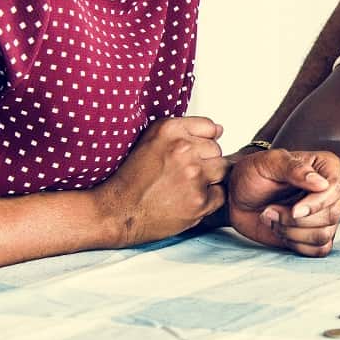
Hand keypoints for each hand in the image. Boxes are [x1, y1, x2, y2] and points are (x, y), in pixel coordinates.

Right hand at [93, 116, 227, 246]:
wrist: (117, 212)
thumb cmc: (132, 178)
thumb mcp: (151, 140)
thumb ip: (185, 130)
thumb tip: (220, 130)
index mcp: (170, 130)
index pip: (210, 128)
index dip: (201, 142)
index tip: (189, 153)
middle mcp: (183, 149)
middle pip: (217, 149)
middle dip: (205, 161)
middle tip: (182, 174)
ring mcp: (194, 175)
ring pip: (222, 169)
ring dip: (209, 178)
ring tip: (187, 186)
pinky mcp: (200, 200)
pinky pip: (221, 194)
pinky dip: (209, 199)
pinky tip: (188, 199)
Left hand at [227, 149, 339, 256]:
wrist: (237, 196)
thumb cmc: (253, 173)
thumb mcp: (269, 162)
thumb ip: (295, 169)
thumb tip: (322, 184)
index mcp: (326, 167)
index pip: (335, 189)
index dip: (316, 204)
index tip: (294, 210)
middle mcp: (330, 191)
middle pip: (332, 215)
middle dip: (296, 220)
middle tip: (270, 210)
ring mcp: (325, 214)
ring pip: (324, 235)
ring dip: (292, 232)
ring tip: (272, 218)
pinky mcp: (315, 234)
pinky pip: (319, 249)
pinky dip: (296, 245)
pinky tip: (280, 230)